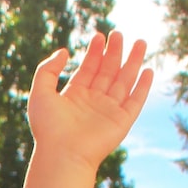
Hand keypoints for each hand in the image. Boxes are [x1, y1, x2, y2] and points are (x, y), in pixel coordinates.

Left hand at [27, 30, 151, 169]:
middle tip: (118, 33)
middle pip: (107, 71)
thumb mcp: (40, 92)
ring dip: (132, 62)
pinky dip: (143, 86)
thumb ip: (48, 70)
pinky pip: (136, 100)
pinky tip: (147, 70)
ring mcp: (108, 111)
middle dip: (114, 52)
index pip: (88, 69)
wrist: (62, 154)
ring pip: (124, 81)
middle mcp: (93, 102)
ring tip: (140, 42)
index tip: (99, 35)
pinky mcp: (122, 121)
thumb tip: (64, 51)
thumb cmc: (48, 127)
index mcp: (74, 96)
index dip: (94, 52)